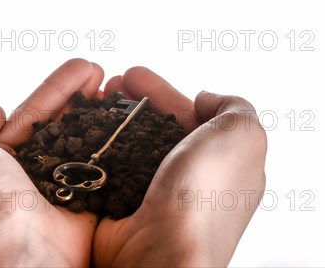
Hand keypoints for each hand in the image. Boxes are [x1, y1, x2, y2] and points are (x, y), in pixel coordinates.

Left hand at [0, 58, 104, 266]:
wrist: (4, 240)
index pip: (34, 114)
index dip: (58, 89)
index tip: (82, 68)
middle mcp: (32, 173)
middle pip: (65, 124)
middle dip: (83, 96)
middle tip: (102, 72)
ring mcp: (63, 189)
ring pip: (88, 143)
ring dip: (104, 114)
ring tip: (120, 86)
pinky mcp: (90, 205)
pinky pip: (107, 170)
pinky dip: (120, 145)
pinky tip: (132, 120)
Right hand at [93, 67, 266, 266]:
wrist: (161, 251)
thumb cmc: (206, 194)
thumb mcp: (243, 135)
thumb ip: (233, 107)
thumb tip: (204, 99)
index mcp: (222, 162)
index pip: (190, 116)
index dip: (161, 92)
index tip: (133, 74)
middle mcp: (189, 179)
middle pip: (155, 128)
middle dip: (131, 101)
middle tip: (106, 83)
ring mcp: (153, 194)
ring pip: (129, 145)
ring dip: (109, 120)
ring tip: (89, 100)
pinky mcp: (122, 206)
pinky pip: (108, 168)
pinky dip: (95, 147)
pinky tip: (81, 131)